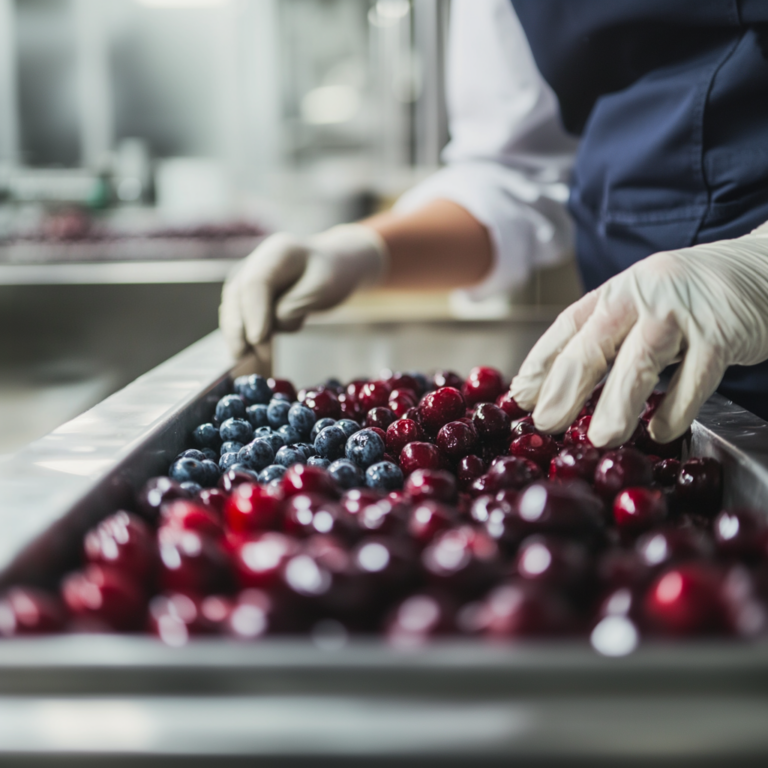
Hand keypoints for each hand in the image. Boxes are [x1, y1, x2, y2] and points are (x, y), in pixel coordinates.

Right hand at [219, 224, 387, 356]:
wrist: (331, 266)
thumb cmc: (330, 275)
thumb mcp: (323, 289)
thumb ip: (294, 307)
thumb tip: (265, 330)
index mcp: (278, 253)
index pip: (256, 283)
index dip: (253, 312)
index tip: (257, 339)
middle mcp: (255, 262)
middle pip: (236, 295)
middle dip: (238, 328)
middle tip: (245, 356)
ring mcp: (246, 278)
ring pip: (232, 308)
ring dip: (237, 334)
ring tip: (245, 359)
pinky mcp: (245, 296)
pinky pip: (238, 317)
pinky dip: (242, 335)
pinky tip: (249, 353)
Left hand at [510, 224, 767, 446]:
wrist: (762, 268)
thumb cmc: (691, 296)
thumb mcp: (640, 302)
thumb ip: (606, 336)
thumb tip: (558, 387)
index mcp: (616, 291)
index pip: (566, 327)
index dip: (540, 363)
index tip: (520, 397)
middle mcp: (641, 296)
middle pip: (593, 346)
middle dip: (565, 389)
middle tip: (547, 424)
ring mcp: (680, 314)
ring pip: (639, 363)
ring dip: (616, 406)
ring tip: (600, 438)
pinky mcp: (721, 334)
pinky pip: (694, 379)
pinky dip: (675, 411)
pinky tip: (660, 432)